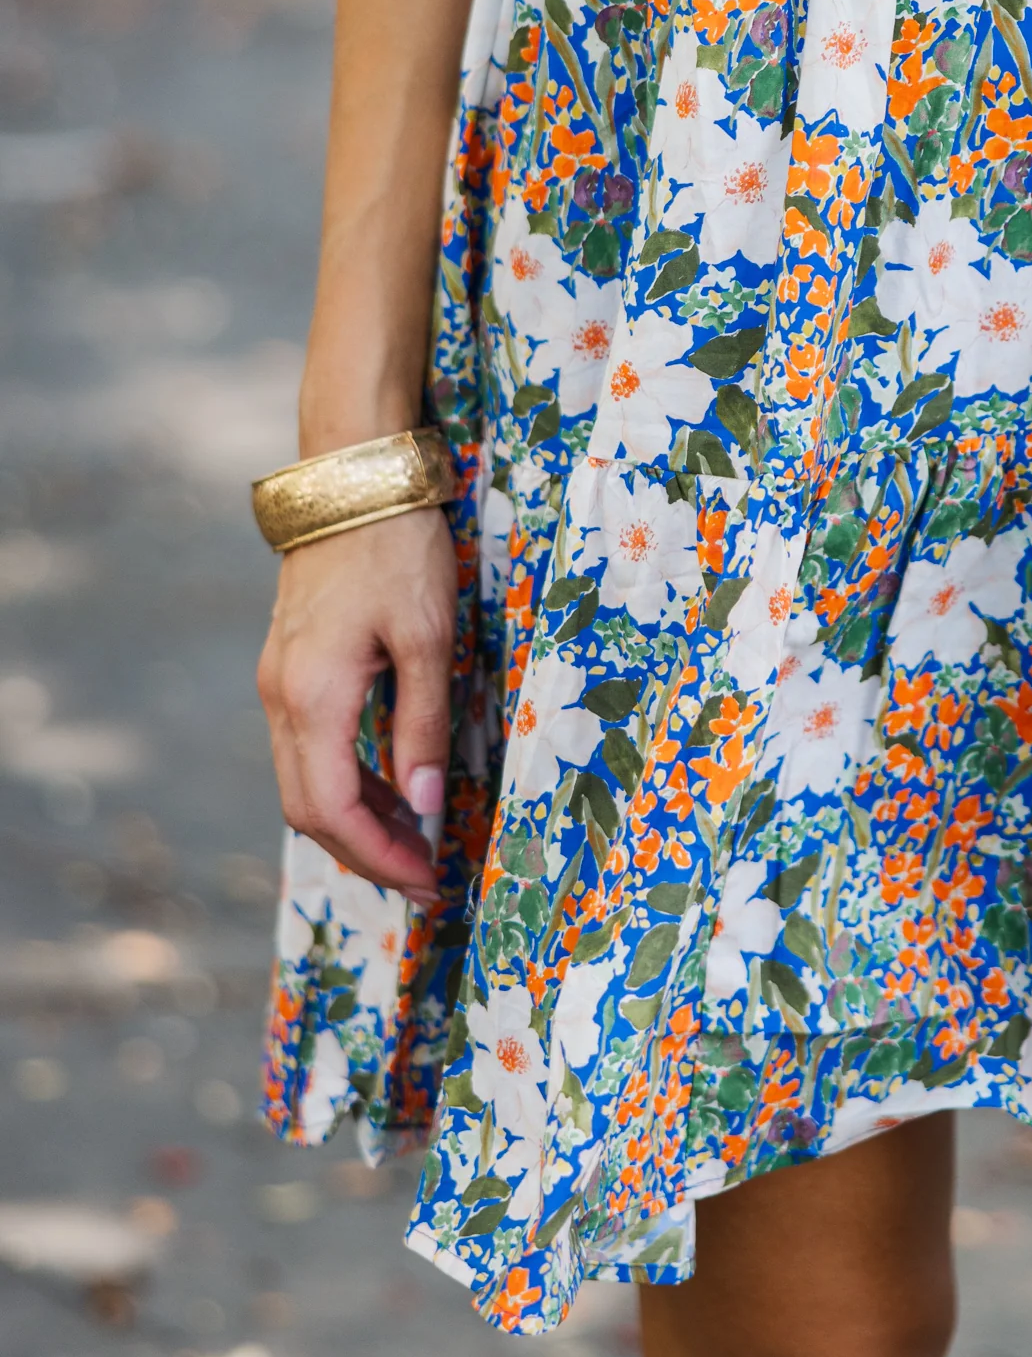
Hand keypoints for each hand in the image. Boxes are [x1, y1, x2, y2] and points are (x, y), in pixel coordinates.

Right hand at [257, 505, 457, 900]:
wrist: (353, 476)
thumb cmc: (396, 548)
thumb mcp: (426, 635)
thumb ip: (422, 723)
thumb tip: (423, 803)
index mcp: (312, 697)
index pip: (332, 812)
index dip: (379, 857)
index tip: (428, 880)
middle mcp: (281, 698)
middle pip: (308, 809)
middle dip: (365, 853)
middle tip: (426, 876)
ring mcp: (278, 682)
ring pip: (304, 780)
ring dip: (355, 820)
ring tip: (416, 839)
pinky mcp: (289, 666)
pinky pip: (308, 747)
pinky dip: (346, 779)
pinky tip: (390, 784)